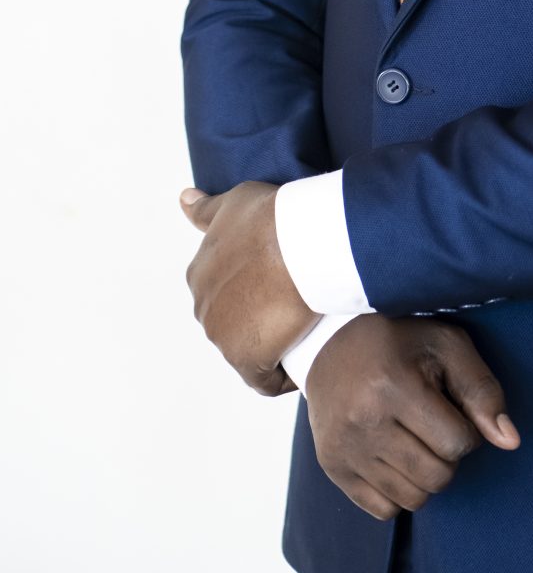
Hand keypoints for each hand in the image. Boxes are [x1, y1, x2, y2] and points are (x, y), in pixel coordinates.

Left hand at [181, 181, 317, 394]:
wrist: (300, 241)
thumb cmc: (271, 217)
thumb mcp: (233, 203)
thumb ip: (206, 209)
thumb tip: (183, 198)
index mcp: (199, 274)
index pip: (222, 288)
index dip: (251, 286)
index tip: (277, 279)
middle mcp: (204, 308)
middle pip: (233, 319)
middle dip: (258, 315)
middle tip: (294, 300)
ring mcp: (223, 337)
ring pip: (249, 347)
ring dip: (272, 343)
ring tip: (304, 328)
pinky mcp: (248, 360)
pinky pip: (264, 379)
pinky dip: (280, 376)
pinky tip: (301, 361)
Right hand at [306, 313, 520, 519]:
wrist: (330, 342)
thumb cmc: (399, 339)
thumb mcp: (446, 345)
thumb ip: (482, 389)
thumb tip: (510, 441)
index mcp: (392, 386)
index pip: (457, 443)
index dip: (468, 430)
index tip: (455, 410)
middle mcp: (363, 423)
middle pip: (437, 477)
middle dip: (449, 456)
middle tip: (436, 426)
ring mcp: (343, 450)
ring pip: (412, 499)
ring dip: (426, 476)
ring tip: (417, 440)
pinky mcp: (332, 468)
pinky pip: (384, 510)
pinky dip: (399, 491)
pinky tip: (395, 457)